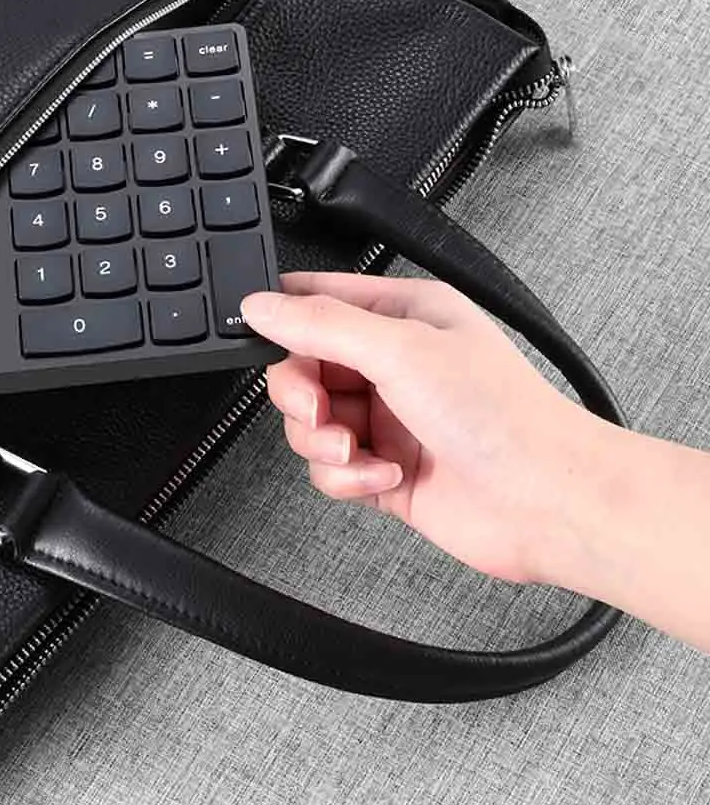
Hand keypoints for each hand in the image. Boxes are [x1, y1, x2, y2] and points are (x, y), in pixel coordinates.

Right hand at [241, 272, 610, 584]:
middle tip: (318, 410)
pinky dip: (348, 478)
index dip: (283, 320)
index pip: (318, 301)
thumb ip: (322, 325)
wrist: (544, 502)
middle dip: (300, 396)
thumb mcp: (401, 350)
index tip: (260, 340)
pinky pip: (331, 470)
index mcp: (402, 315)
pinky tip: (385, 477)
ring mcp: (387, 420)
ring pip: (310, 425)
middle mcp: (392, 364)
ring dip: (325, 443)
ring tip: (359, 451)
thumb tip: (263, 306)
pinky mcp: (384, 469)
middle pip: (302, 370)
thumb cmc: (503, 416)